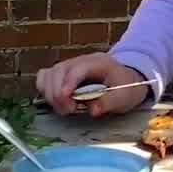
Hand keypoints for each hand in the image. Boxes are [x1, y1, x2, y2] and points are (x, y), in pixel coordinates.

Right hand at [35, 53, 151, 117]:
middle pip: (58, 71)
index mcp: (98, 62)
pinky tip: (58, 102)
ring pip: (48, 74)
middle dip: (58, 93)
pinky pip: (45, 78)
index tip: (66, 101)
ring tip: (65, 109)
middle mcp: (80, 60)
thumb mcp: (125, 97)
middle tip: (69, 111)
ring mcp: (69, 66)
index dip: (68, 84)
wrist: (127, 79)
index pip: (77, 69)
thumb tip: (92, 110)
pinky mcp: (62, 74)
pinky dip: (46, 90)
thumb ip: (109, 102)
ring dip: (51, 94)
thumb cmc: (126, 87)